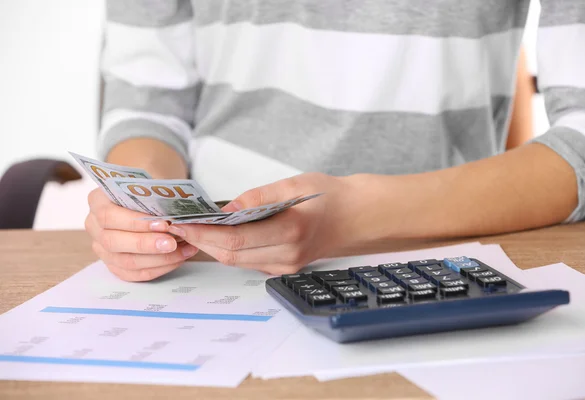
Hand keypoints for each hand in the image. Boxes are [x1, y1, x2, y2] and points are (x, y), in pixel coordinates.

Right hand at [85, 188, 198, 280]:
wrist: (147, 197)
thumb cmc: (148, 189)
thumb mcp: (150, 184)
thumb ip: (155, 196)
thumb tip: (174, 212)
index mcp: (97, 201)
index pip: (109, 215)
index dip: (135, 222)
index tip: (163, 224)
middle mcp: (94, 226)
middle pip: (113, 241)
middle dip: (146, 244)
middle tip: (172, 243)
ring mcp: (102, 248)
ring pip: (125, 261)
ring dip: (158, 259)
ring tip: (182, 251)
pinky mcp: (114, 264)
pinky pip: (134, 274)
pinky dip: (159, 268)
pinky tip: (179, 259)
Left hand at [166, 173, 364, 274]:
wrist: (354, 217)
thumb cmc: (328, 196)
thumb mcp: (295, 184)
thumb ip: (259, 197)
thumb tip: (225, 209)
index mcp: (291, 232)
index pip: (236, 239)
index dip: (204, 233)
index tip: (180, 223)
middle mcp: (287, 256)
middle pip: (231, 255)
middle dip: (199, 240)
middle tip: (174, 225)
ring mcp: (285, 266)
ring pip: (236, 261)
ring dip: (210, 245)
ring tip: (188, 227)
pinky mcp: (282, 268)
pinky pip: (246, 261)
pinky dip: (227, 248)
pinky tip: (215, 233)